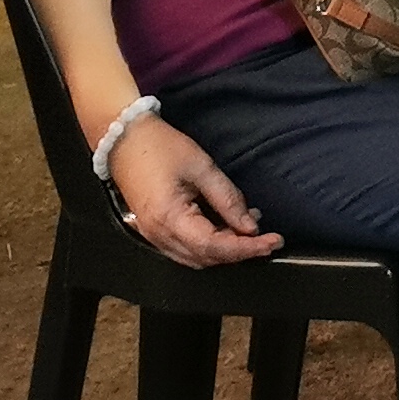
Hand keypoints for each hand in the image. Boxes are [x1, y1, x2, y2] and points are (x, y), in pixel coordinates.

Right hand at [108, 117, 281, 265]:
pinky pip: (186, 249)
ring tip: (252, 231)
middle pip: (206, 257)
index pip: (214, 247)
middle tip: (269, 239)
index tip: (273, 242)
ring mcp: (154, 237)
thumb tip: (251, 227)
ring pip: (197, 258)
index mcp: (170, 220)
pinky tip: (228, 228)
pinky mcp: (155, 232)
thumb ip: (227, 199)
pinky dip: (211, 245)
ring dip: (226, 250)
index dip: (246, 248)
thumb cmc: (162, 148)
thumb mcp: (202, 167)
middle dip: (240, 252)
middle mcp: (160, 237)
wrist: (126, 141)